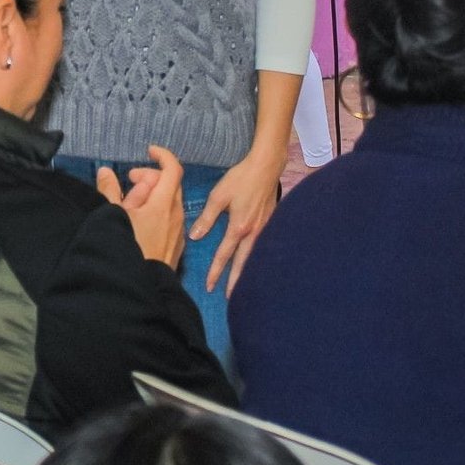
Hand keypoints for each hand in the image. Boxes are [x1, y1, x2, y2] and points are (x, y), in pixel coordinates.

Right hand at [97, 145, 185, 267]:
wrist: (136, 289)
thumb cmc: (124, 249)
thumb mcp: (112, 216)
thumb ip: (109, 190)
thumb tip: (106, 171)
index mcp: (163, 205)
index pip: (172, 169)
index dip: (162, 155)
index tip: (147, 151)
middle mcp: (176, 215)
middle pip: (170, 184)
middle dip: (150, 177)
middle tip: (129, 182)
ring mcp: (178, 232)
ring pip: (170, 203)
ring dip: (153, 196)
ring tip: (130, 206)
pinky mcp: (176, 247)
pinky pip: (170, 220)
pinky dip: (158, 212)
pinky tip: (139, 224)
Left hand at [189, 145, 285, 295]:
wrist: (266, 167)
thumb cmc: (240, 179)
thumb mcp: (218, 196)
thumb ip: (207, 218)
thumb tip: (195, 236)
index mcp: (238, 228)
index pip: (224, 256)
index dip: (216, 272)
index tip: (209, 286)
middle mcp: (253, 233)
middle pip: (243, 263)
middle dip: (235, 282)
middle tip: (229, 297)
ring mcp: (264, 229)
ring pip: (254, 257)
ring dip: (246, 272)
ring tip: (241, 286)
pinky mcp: (270, 223)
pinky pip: (261, 247)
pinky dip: (256, 259)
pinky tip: (253, 263)